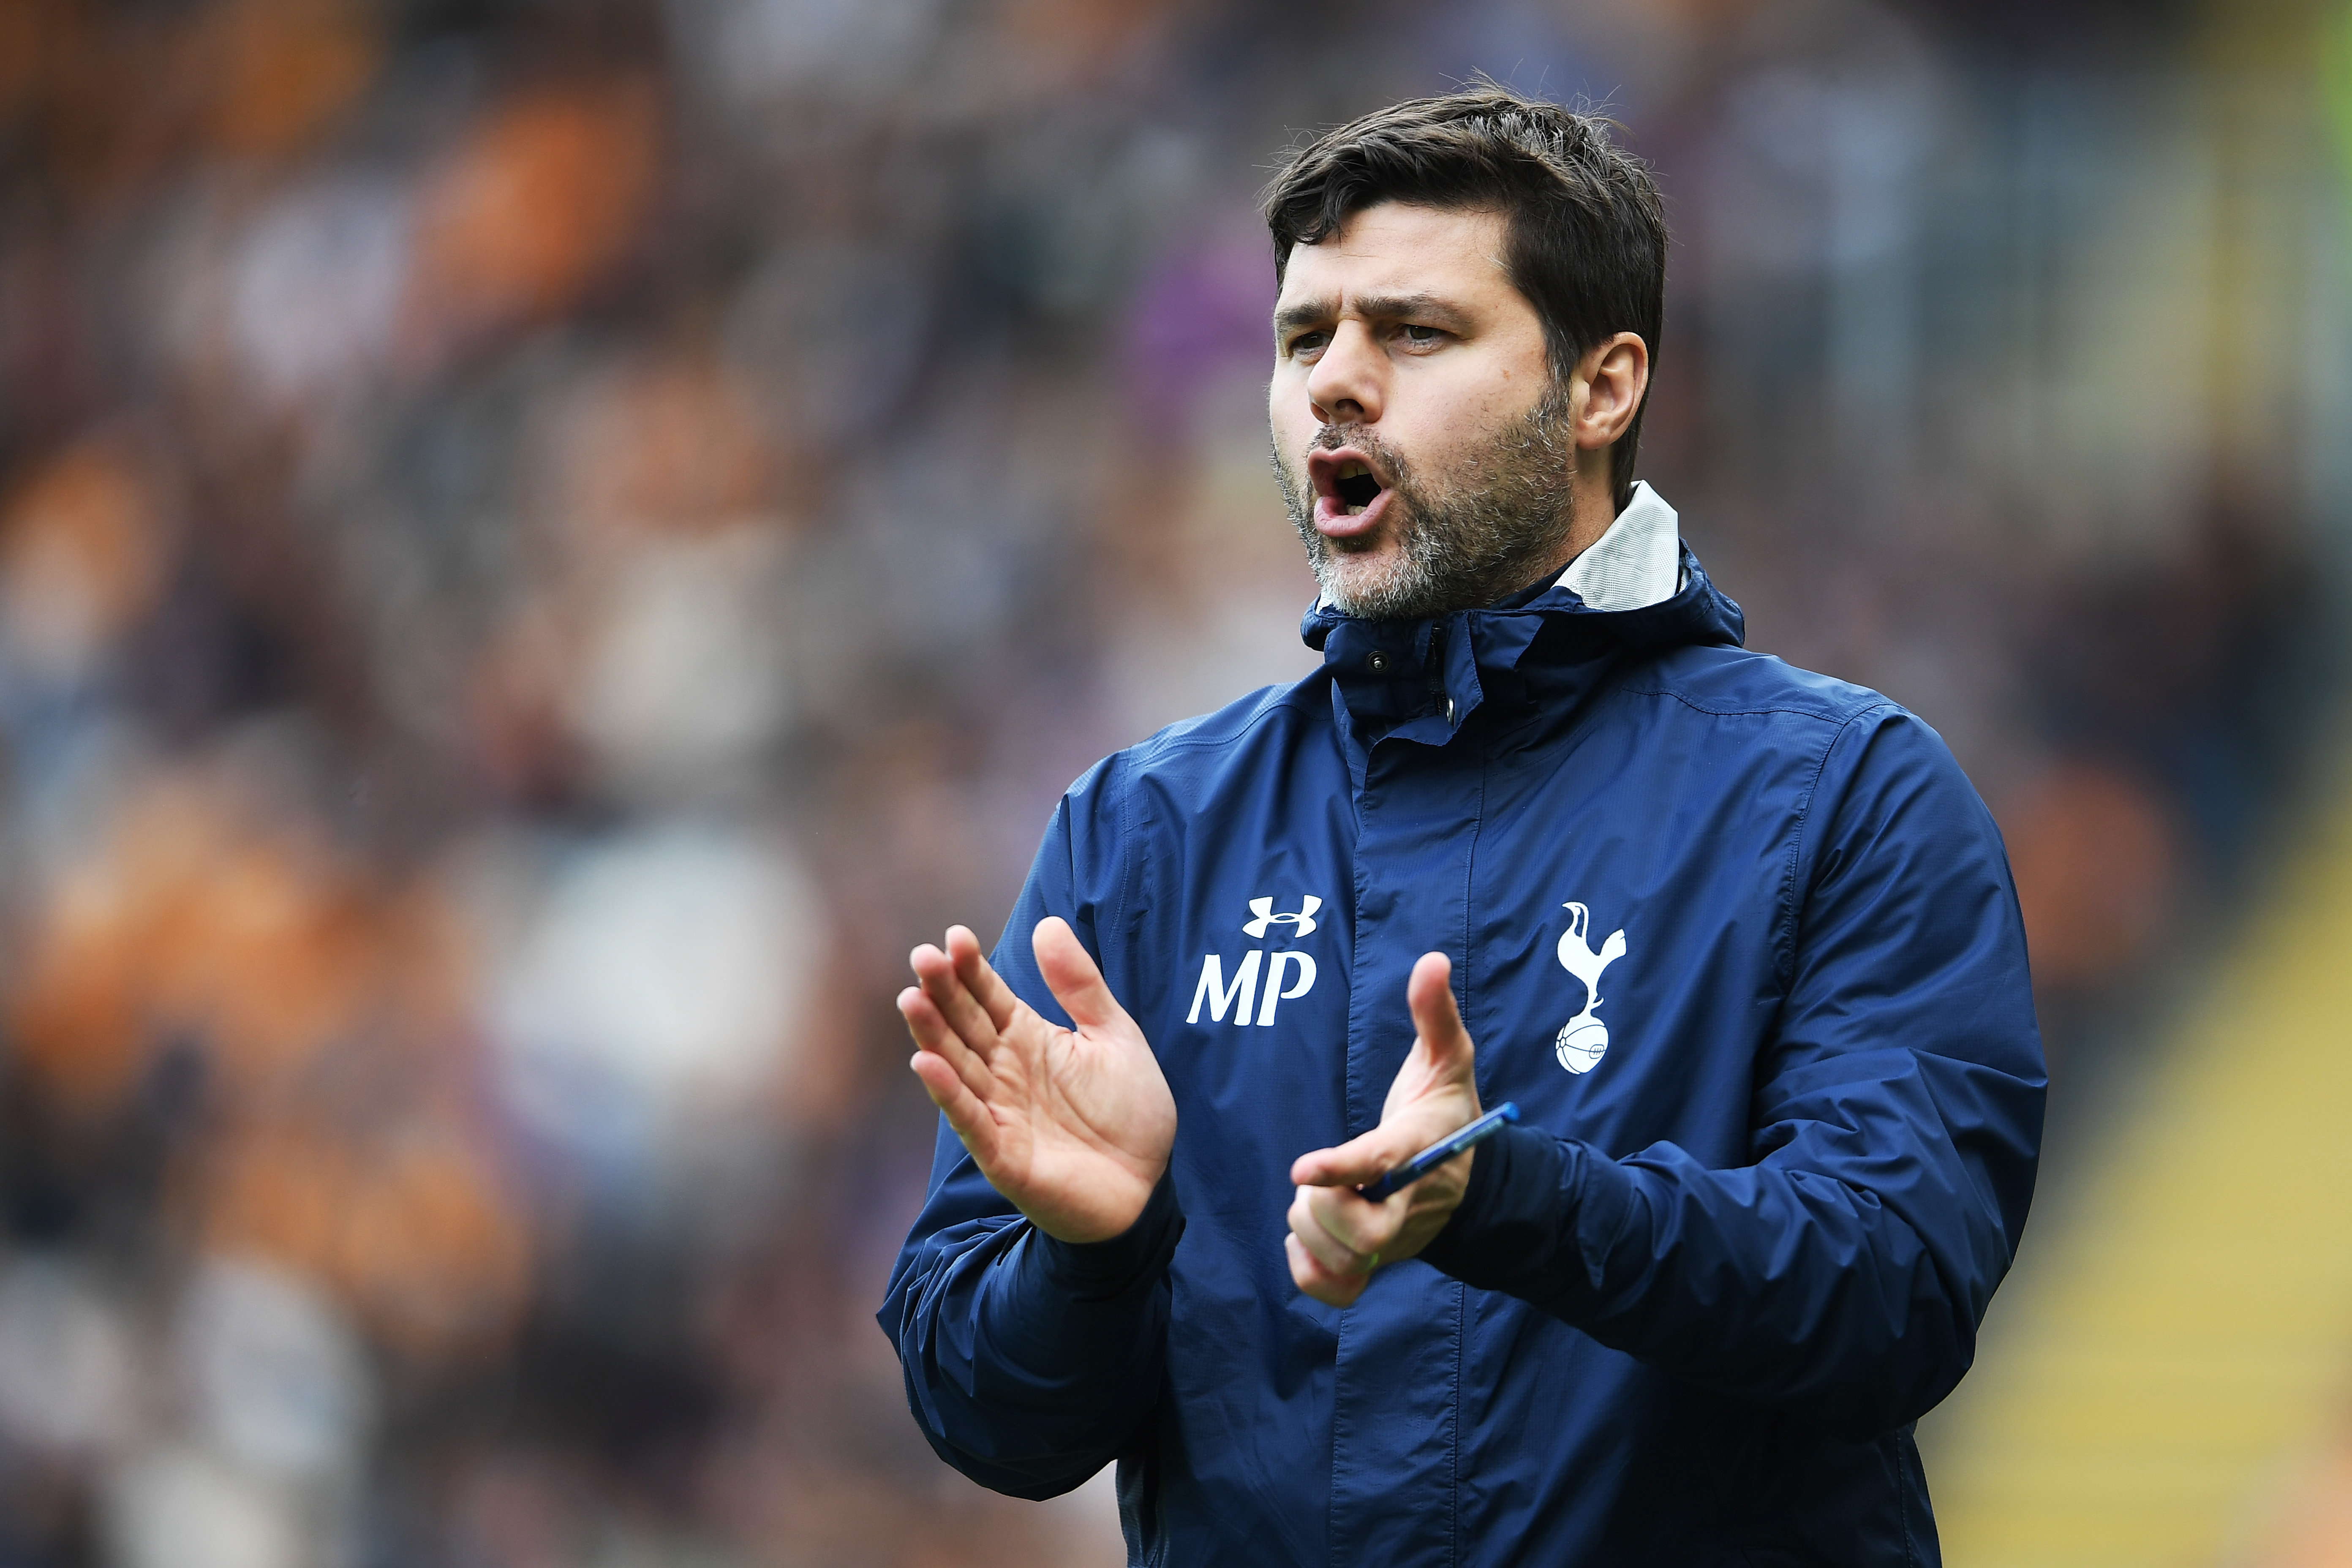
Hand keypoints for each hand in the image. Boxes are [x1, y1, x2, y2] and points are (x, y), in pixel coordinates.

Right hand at [900, 918, 1176, 1243]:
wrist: (1147, 1186)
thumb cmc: (1130, 1113)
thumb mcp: (1115, 1036)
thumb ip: (1080, 985)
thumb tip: (1047, 923)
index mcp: (1030, 1040)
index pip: (989, 997)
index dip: (970, 969)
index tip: (955, 936)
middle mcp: (1005, 1072)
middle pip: (965, 1026)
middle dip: (942, 992)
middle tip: (922, 956)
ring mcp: (1000, 1112)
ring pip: (957, 1067)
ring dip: (933, 1035)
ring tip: (911, 999)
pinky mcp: (1002, 1154)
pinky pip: (970, 1120)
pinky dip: (949, 1094)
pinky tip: (926, 1065)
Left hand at [1286, 952, 1481, 1305]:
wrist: (1468, 1178)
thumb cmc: (1446, 1109)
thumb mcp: (1449, 1057)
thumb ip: (1436, 1014)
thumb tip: (1432, 960)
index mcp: (1418, 1152)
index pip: (1377, 1164)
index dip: (1340, 1168)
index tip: (1302, 1167)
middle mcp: (1407, 1206)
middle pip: (1359, 1232)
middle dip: (1322, 1206)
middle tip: (1317, 1180)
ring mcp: (1392, 1244)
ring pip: (1339, 1258)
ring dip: (1312, 1231)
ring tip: (1319, 1200)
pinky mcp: (1376, 1265)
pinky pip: (1334, 1290)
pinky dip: (1310, 1273)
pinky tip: (1306, 1240)